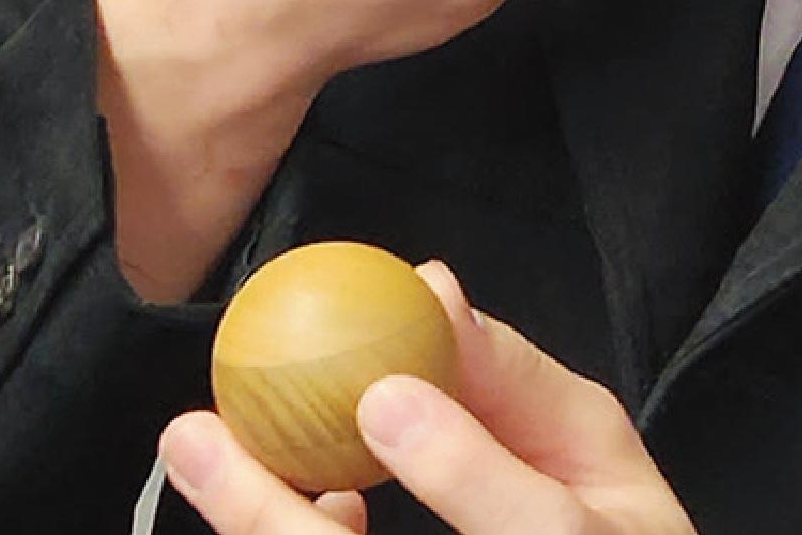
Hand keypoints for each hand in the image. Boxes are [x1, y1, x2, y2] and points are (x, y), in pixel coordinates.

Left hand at [158, 260, 696, 534]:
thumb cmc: (608, 532)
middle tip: (202, 436)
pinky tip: (282, 500)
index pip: (540, 531)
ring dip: (255, 524)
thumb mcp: (598, 451)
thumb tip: (433, 291)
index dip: (459, 469)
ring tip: (193, 448)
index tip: (386, 397)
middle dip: (278, 522)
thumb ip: (520, 380)